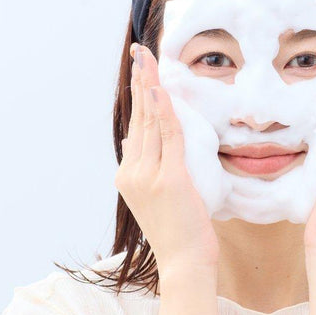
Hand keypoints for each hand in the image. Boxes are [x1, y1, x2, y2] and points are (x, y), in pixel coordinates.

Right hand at [115, 44, 219, 283]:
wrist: (185, 262)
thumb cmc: (180, 230)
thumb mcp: (159, 196)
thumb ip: (150, 168)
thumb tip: (143, 141)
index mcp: (129, 176)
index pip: (136, 128)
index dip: (139, 98)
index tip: (141, 71)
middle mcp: (131, 172)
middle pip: (138, 118)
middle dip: (140, 81)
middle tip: (141, 52)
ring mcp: (147, 176)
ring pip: (150, 123)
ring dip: (149, 86)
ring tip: (147, 58)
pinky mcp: (168, 180)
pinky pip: (167, 137)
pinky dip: (163, 111)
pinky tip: (160, 89)